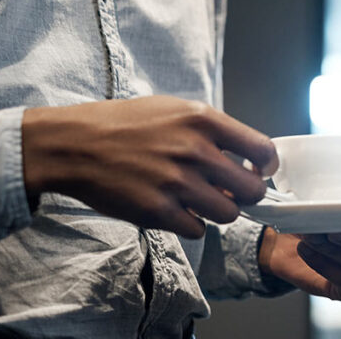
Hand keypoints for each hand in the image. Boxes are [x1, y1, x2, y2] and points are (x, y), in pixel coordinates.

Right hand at [21, 96, 276, 237]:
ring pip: (229, 214)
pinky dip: (192, 225)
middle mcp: (196, 150)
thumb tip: (246, 159)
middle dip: (245, 195)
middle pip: (252, 190)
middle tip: (230, 192)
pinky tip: (177, 211)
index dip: (266, 166)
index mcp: (204, 120)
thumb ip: (213, 131)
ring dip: (219, 212)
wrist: (75, 144)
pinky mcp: (158, 211)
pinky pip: (197, 230)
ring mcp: (177, 183)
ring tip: (200, 201)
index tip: (260, 172)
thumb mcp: (176, 110)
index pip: (263, 150)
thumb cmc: (127, 125)